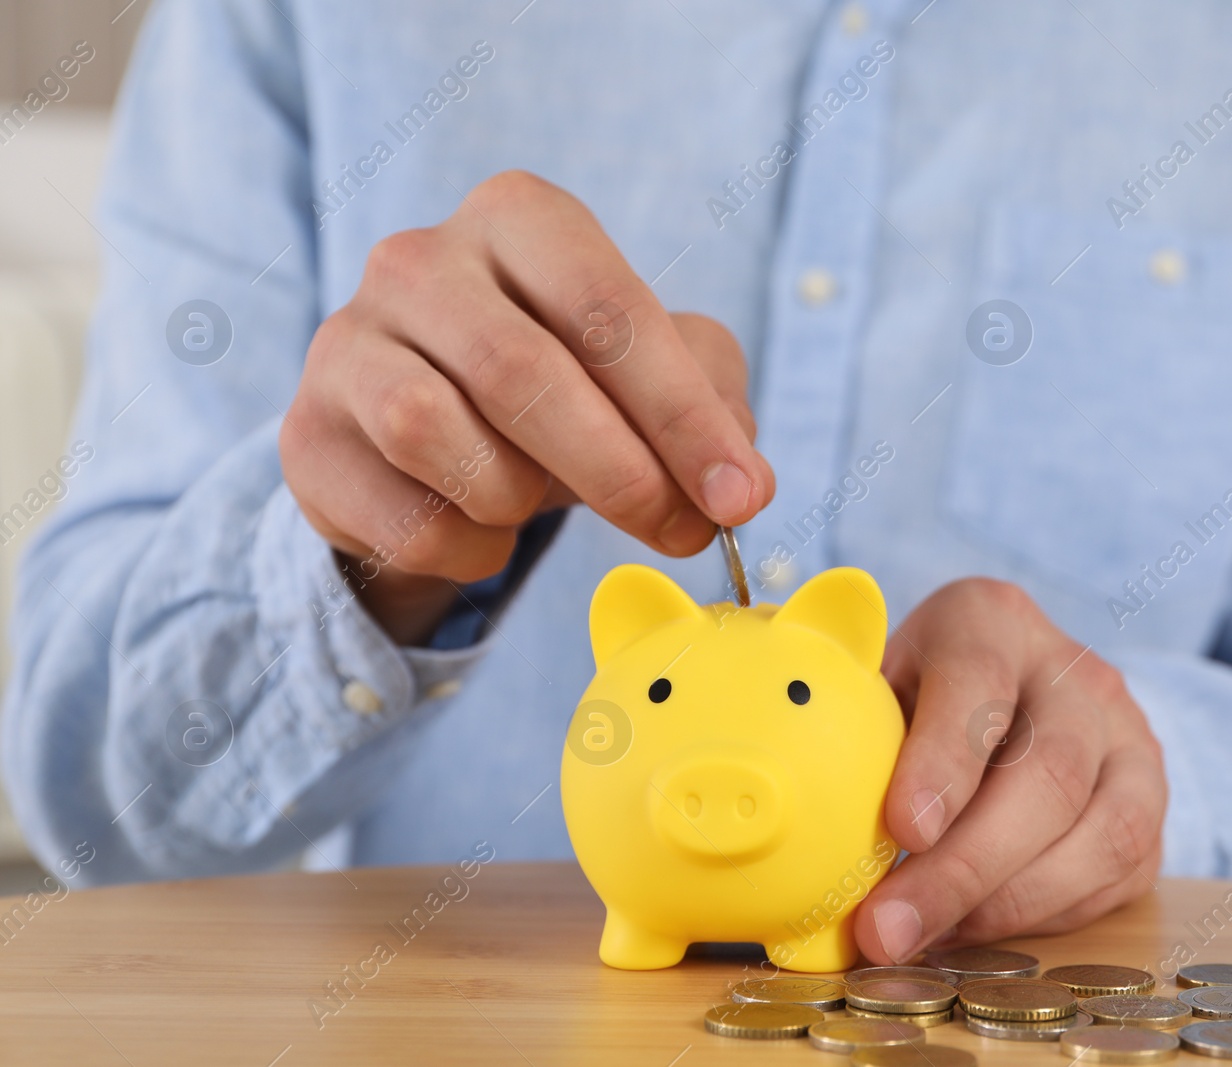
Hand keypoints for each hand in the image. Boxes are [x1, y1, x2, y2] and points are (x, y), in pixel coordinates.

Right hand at [280, 171, 773, 643]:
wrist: (434, 433)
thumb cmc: (566, 383)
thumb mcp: (652, 370)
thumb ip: (709, 406)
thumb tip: (738, 487)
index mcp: (519, 218)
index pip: (607, 307)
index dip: (681, 412)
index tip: (739, 495)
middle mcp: (417, 260)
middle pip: (520, 371)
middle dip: (619, 469)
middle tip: (680, 529)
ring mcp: (345, 344)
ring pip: (435, 435)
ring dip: (517, 496)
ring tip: (539, 501)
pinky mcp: (306, 438)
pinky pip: (401, 515)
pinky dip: (468, 546)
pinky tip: (482, 527)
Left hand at [854, 578, 1166, 960]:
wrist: (1012, 691)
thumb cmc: (916, 693)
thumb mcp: (876, 683)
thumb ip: (847, 728)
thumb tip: (776, 816)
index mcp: (992, 621)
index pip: (978, 678)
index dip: (944, 757)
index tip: (901, 827)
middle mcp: (1076, 673)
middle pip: (1049, 770)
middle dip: (966, 863)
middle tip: (889, 925)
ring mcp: (1128, 739)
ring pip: (1101, 830)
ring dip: (1005, 903)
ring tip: (922, 940)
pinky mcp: (1150, 806)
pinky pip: (1117, 875)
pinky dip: (1042, 917)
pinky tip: (971, 931)